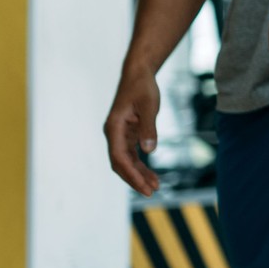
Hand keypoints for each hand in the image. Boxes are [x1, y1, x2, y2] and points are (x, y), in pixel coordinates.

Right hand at [104, 71, 162, 196]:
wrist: (138, 74)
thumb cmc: (142, 88)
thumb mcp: (149, 106)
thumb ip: (149, 128)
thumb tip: (149, 151)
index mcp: (114, 128)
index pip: (119, 158)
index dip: (131, 174)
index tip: (144, 187)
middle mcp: (113, 134)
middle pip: (120, 163)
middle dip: (134, 179)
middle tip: (151, 192)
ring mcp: (120, 135)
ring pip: (126, 161)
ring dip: (139, 174)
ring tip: (155, 187)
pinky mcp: (128, 134)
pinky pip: (132, 155)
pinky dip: (141, 166)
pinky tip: (152, 176)